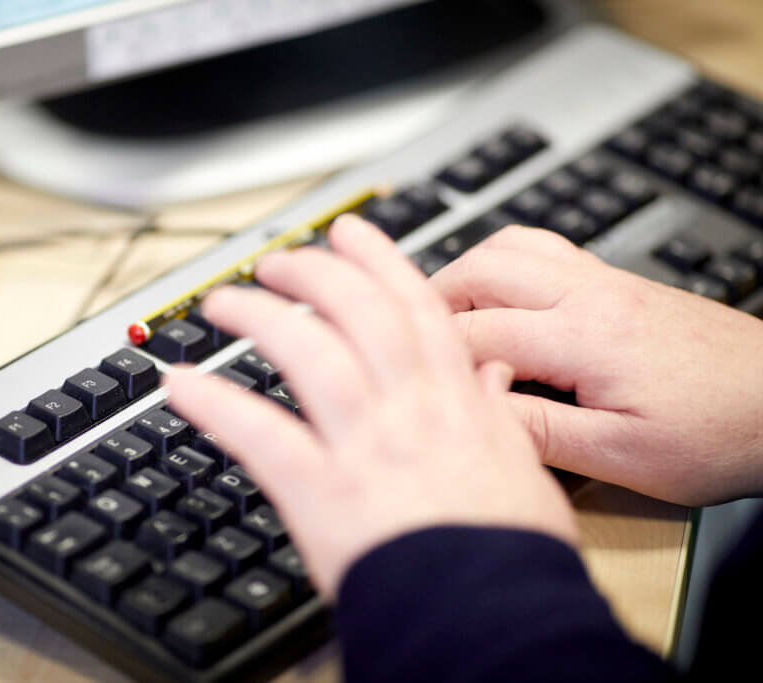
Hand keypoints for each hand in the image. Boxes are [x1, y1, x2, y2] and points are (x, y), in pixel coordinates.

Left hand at [165, 215, 576, 600]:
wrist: (493, 617)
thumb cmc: (507, 552)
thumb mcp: (523, 468)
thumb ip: (496, 412)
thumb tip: (488, 371)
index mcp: (455, 403)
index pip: (415, 308)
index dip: (378, 259)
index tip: (350, 232)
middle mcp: (406, 410)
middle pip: (355, 313)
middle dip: (312, 274)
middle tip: (276, 261)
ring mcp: (362, 446)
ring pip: (306, 354)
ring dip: (260, 318)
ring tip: (224, 303)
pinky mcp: (319, 491)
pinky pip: (258, 434)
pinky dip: (214, 404)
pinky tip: (180, 383)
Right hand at [429, 225, 762, 505]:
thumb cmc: (720, 430)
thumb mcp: (626, 455)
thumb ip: (542, 432)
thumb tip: (475, 413)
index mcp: (585, 336)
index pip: (474, 330)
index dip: (428, 354)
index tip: (400, 373)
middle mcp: (589, 293)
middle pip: (479, 268)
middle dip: (429, 299)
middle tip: (403, 335)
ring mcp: (604, 280)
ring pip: (508, 245)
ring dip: (463, 272)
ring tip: (440, 313)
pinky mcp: (618, 281)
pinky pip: (542, 246)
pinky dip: (502, 261)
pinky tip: (499, 292)